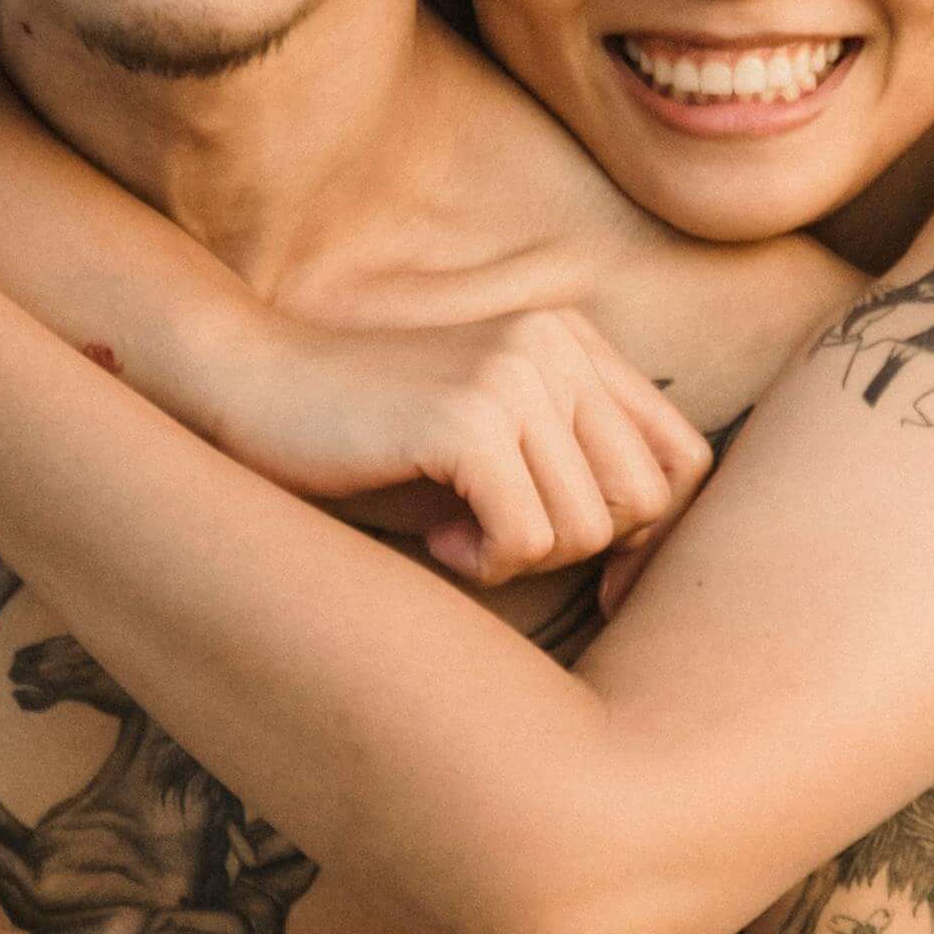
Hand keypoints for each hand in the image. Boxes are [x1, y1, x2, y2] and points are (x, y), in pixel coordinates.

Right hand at [212, 307, 712, 585]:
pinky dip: (484, 564)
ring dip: (521, 559)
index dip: (657, 541)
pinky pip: (528, 539)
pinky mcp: (469, 416)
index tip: (605, 590)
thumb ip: (571, 473)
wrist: (249, 387)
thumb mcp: (491, 444)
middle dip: (576, 553)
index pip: (683, 460)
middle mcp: (557, 344)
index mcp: (574, 342)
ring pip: (589, 528)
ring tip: (456, 534)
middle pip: (643, 502)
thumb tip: (645, 570)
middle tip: (498, 544)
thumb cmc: (369, 439)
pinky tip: (437, 540)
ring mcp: (516, 373)